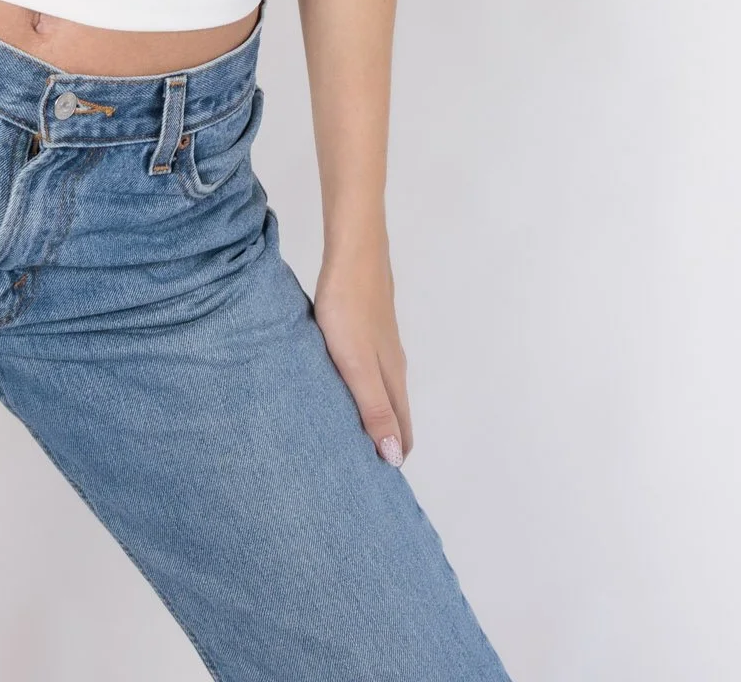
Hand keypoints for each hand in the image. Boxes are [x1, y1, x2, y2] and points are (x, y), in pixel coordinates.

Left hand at [313, 239, 413, 464]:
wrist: (352, 252)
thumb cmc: (349, 309)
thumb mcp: (357, 365)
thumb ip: (374, 408)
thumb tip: (394, 457)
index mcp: (392, 379)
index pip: (401, 432)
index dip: (394, 458)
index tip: (377, 488)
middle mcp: (392, 365)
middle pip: (395, 414)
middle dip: (385, 443)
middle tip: (358, 471)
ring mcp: (380, 344)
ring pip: (382, 391)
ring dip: (372, 417)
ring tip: (347, 437)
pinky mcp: (366, 327)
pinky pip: (367, 371)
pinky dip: (360, 391)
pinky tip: (339, 388)